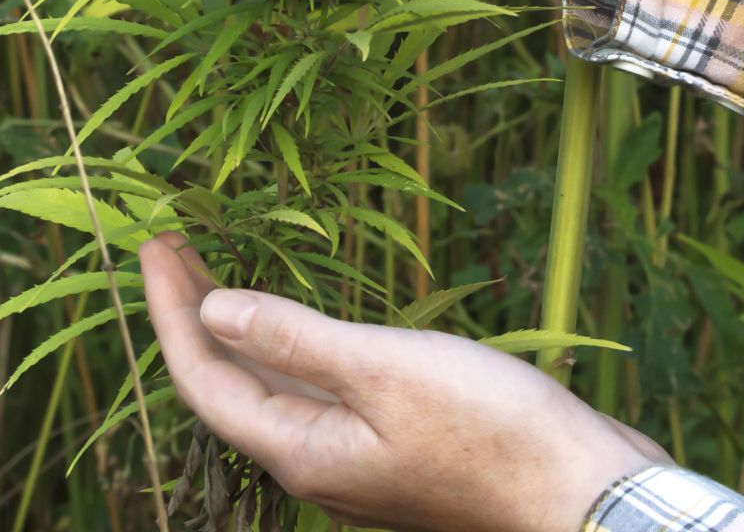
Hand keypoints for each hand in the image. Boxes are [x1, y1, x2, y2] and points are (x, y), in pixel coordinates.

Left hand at [141, 233, 666, 531]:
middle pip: (230, 383)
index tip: (152, 242)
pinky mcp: (399, 448)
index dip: (172, 309)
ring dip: (243, 327)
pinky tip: (302, 323)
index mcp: (301, 451)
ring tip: (219, 270)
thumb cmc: (496, 436)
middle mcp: (319, 463)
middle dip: (195, 312)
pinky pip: (321, 393)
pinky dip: (295, 348)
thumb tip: (214, 310)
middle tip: (173, 244)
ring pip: (275, 390)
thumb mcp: (386, 371)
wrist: (591, 500)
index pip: (203, 377)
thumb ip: (296, 340)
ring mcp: (358, 460)